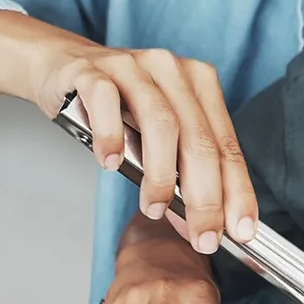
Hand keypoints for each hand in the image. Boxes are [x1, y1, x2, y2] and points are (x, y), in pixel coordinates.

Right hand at [29, 39, 256, 254]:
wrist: (62, 66)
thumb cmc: (115, 106)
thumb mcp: (155, 133)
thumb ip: (179, 169)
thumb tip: (194, 222)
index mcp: (198, 82)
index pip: (226, 144)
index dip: (237, 191)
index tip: (241, 230)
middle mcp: (170, 69)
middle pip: (198, 139)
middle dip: (205, 196)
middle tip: (202, 236)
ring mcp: (131, 66)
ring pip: (159, 122)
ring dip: (161, 175)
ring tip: (154, 207)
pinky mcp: (92, 71)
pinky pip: (105, 101)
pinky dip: (111, 137)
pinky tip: (111, 162)